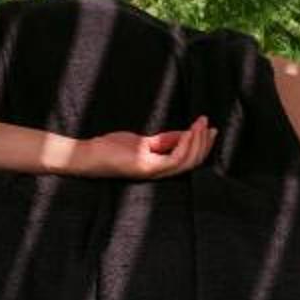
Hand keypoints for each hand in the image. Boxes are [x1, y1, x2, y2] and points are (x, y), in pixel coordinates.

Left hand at [71, 118, 214, 179]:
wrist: (89, 155)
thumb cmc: (111, 149)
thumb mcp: (143, 141)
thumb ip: (164, 140)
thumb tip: (185, 133)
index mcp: (160, 168)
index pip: (189, 160)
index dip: (203, 146)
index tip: (210, 129)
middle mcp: (159, 173)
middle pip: (192, 163)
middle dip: (204, 144)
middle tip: (210, 126)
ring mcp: (153, 172)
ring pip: (187, 162)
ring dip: (197, 142)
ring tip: (201, 125)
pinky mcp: (146, 167)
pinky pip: (174, 159)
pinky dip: (185, 145)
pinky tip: (189, 132)